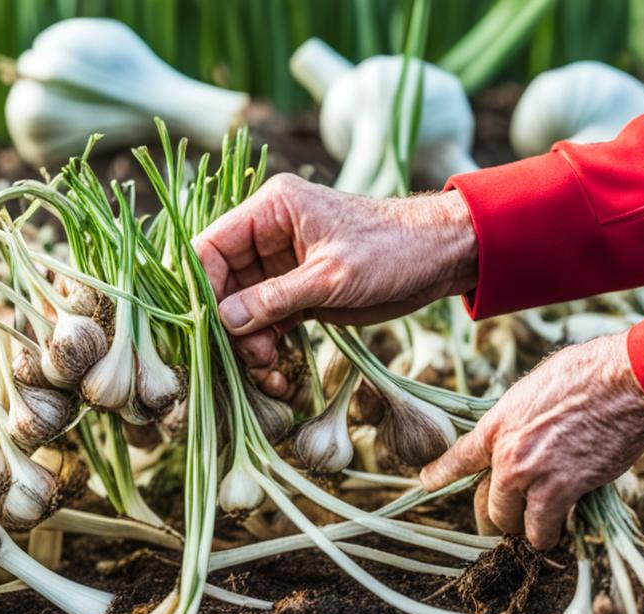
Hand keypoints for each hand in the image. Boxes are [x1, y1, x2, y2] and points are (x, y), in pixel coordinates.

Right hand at [193, 173, 477, 395]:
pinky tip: (275, 373)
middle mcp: (268, 236)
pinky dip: (266, 348)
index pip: (211, 246)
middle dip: (228, 325)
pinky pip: (266, 323)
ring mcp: (281, 267)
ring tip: (267, 367)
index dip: (202, 287)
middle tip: (247, 357)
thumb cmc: (392, 250)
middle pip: (222, 284)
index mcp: (271, 210)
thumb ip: (276, 298)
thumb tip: (224, 320)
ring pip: (241, 310)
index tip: (203, 327)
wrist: (441, 258)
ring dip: (247, 343)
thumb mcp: (332, 276)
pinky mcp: (298, 295)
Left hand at [419, 331, 643, 549]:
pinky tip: (558, 533)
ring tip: (539, 528)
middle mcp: (506, 452)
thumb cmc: (588, 374)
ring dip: (524, 527)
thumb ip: (519, 418)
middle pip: (484, 501)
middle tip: (509, 519)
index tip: (426, 482)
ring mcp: (530, 473)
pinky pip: (542, 530)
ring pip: (510, 521)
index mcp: (497, 423)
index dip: (439, 473)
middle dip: (496, 514)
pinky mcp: (561, 490)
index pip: (458, 457)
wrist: (624, 379)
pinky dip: (549, 536)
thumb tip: (521, 429)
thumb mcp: (534, 389)